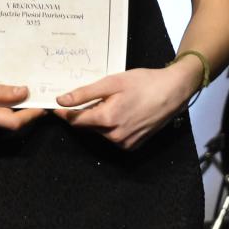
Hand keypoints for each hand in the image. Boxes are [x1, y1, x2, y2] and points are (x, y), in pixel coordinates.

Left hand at [54, 63, 195, 149]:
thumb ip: (85, 93)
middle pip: (88, 126)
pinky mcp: (133, 145)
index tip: (56, 104)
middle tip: (90, 96)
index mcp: (107, 119)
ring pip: (100, 131)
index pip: (76, 120)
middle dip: (85, 113)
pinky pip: (113, 136)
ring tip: (112, 101)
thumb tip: (61, 101)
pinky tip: (122, 111)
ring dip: (99, 119)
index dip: (64, 112)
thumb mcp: (112, 82)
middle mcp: (114, 136)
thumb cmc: (144, 82)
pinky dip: (112, 126)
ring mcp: (125, 143)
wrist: (173, 92)